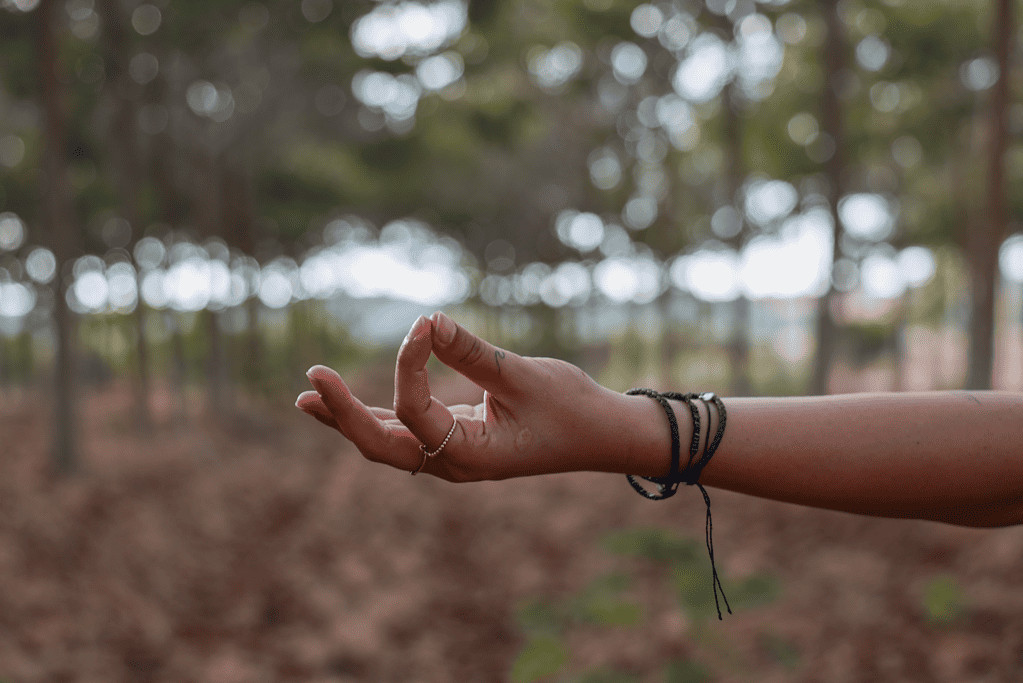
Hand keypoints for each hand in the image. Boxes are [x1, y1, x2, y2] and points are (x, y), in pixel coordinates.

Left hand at [295, 312, 662, 480]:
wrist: (604, 436)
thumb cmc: (573, 409)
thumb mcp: (525, 376)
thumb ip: (471, 351)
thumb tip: (426, 320)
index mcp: (472, 456)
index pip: (417, 410)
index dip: (409, 363)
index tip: (423, 323)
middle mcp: (454, 463)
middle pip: (382, 445)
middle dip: (344, 414)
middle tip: (311, 383)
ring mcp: (453, 455)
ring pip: (388, 442)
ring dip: (349, 418)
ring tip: (307, 398)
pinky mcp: (457, 440)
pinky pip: (407, 431)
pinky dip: (377, 415)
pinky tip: (348, 404)